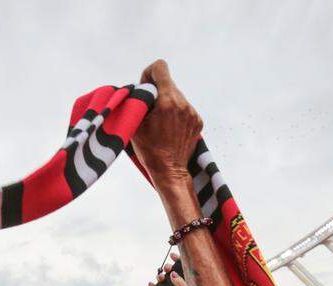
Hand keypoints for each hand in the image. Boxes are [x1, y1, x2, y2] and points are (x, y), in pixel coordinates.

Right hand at [131, 60, 201, 187]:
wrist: (169, 171)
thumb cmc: (149, 149)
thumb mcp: (134, 123)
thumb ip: (134, 101)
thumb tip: (134, 89)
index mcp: (167, 101)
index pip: (160, 67)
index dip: (148, 74)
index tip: (145, 89)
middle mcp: (183, 104)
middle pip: (168, 83)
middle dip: (156, 92)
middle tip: (149, 111)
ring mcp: (193, 113)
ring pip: (176, 96)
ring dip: (167, 104)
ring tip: (160, 123)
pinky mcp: (198, 121)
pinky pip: (184, 108)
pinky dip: (176, 114)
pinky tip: (169, 129)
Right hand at [149, 254, 195, 285]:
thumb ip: (181, 283)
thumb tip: (173, 275)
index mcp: (189, 284)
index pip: (184, 269)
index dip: (178, 261)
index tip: (173, 255)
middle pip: (173, 273)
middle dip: (168, 268)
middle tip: (167, 268)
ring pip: (164, 281)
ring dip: (161, 276)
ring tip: (160, 277)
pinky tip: (151, 284)